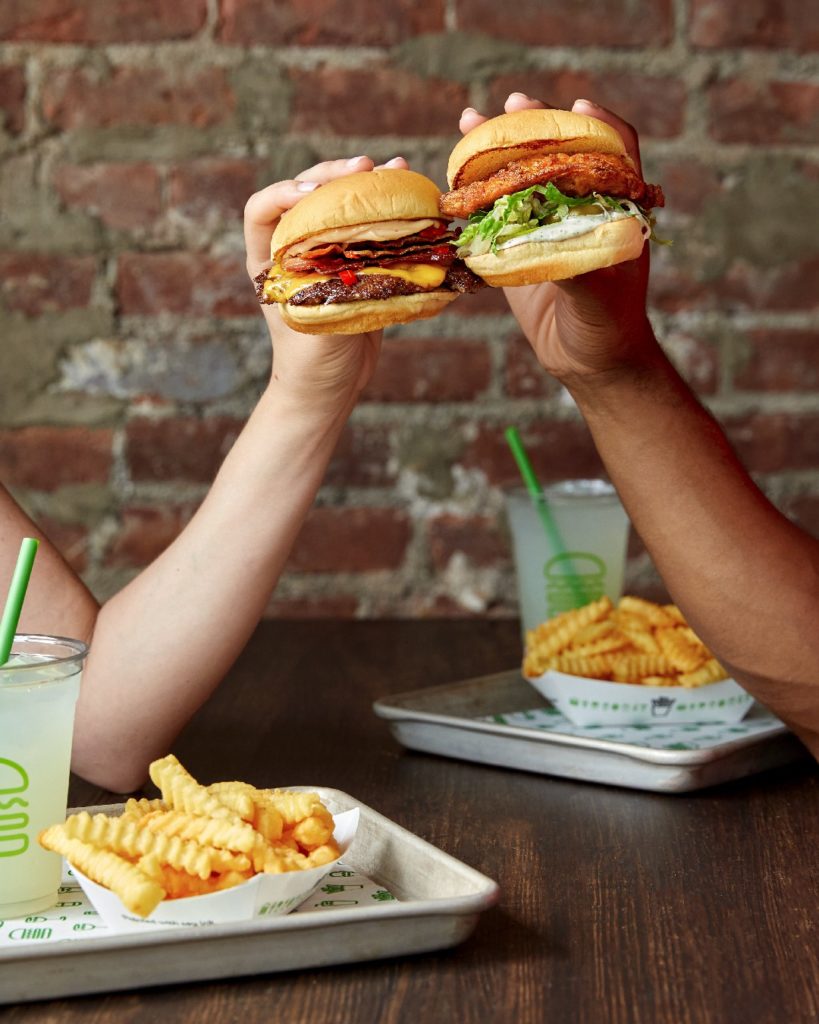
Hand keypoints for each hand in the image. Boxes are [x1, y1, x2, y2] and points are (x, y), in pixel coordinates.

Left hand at [244, 155, 408, 410]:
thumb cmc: (311, 362)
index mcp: (267, 261)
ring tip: (394, 168)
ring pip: (339, 205)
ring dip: (365, 184)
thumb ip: (330, 288)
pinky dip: (386, 210)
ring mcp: (325, 255)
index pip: (262, 209)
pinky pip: (366, 228)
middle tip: (364, 167)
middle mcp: (292, 251)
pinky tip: (411, 194)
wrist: (329, 388)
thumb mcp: (314, 324)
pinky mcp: (354, 265)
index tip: (314, 192)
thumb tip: (364, 253)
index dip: (284, 191)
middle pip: (306, 195)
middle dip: (334, 175)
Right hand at [459, 94, 655, 384]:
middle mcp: (582, 208)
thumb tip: (551, 228)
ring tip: (471, 120)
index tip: (574, 106)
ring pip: (524, 176)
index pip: (614, 149)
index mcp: (615, 208)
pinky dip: (477, 192)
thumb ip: (578, 258)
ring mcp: (549, 225)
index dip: (596, 123)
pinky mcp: (521, 247)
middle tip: (512, 104)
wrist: (589, 362)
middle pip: (559, 150)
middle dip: (534, 123)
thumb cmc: (609, 326)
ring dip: (498, 148)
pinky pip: (498, 213)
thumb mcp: (598, 292)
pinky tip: (455, 177)